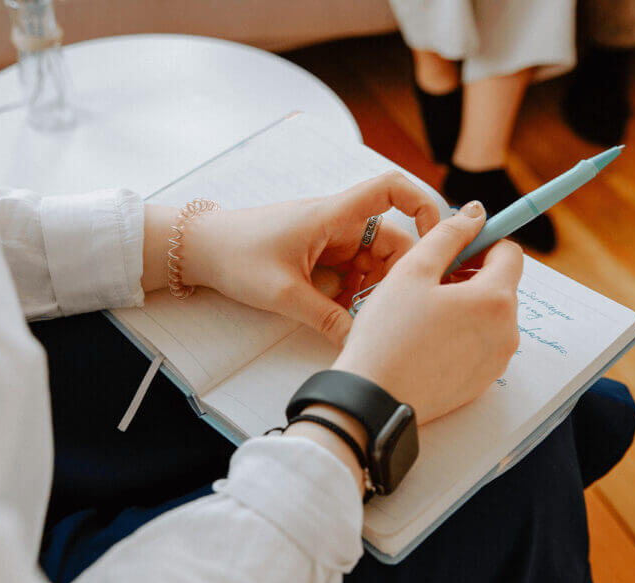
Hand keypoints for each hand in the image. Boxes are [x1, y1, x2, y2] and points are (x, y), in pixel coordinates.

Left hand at [179, 172, 439, 344]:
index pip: (391, 189)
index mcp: (333, 215)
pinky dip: (351, 294)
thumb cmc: (235, 255)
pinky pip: (350, 273)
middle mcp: (337, 222)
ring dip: (371, 289)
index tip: (437, 238)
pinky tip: (339, 315)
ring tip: (356, 316)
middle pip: (390, 240)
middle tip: (385, 309)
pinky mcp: (318, 257)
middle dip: (394, 275)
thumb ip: (326, 318)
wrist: (198, 250)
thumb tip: (360, 341)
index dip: (423, 204)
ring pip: (371, 262)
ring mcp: (328, 240)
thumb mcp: (284, 293)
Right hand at [333, 201, 522, 424]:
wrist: (374, 398)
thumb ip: (448, 234)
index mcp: (495, 299)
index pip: (510, 252)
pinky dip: (461, 334)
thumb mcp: (412, 270)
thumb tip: (475, 213)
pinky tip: (426, 339)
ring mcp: (497, 360)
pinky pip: (480, 344)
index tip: (453, 248)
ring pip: (489, 315)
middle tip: (428, 282)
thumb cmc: (388, 334)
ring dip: (465, 305)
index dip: (481, 242)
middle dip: (470, 275)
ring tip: (423, 313)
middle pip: (500, 285)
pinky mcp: (482, 381)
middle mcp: (507, 331)